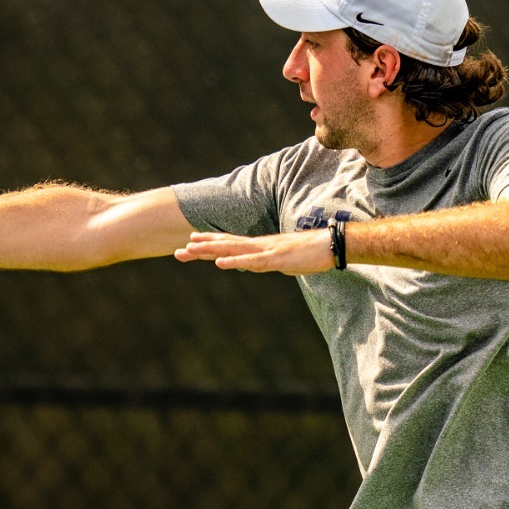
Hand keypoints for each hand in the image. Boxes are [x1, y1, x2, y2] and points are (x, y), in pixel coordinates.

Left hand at [173, 230, 331, 274]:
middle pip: (224, 246)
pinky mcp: (275, 259)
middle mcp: (258, 245)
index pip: (229, 244)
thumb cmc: (308, 253)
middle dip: (201, 249)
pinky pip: (251, 261)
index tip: (189, 243)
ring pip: (232, 250)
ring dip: (211, 250)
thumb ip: (264, 262)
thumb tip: (253, 265)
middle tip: (178, 251)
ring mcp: (265, 250)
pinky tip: (220, 264)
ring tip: (190, 250)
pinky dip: (234, 262)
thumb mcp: (281, 261)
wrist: (330, 245)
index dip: (209, 243)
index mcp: (259, 246)